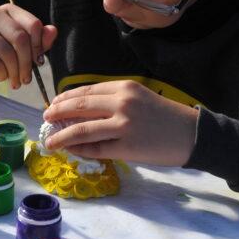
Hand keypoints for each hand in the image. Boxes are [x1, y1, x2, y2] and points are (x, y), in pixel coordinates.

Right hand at [0, 4, 56, 88]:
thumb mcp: (20, 49)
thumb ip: (38, 41)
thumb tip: (53, 31)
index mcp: (8, 10)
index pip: (33, 25)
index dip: (39, 46)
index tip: (38, 62)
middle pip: (21, 38)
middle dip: (27, 63)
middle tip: (27, 79)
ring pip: (8, 53)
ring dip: (15, 73)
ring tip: (15, 81)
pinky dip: (2, 75)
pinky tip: (0, 76)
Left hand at [42, 80, 198, 165]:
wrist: (193, 134)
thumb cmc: (166, 116)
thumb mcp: (140, 98)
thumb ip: (114, 101)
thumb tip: (82, 112)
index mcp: (125, 87)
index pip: (87, 91)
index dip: (66, 98)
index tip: (54, 103)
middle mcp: (122, 103)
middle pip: (79, 107)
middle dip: (58, 112)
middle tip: (45, 118)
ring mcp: (123, 125)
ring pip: (82, 129)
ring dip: (61, 135)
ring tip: (50, 140)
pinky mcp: (126, 147)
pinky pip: (96, 149)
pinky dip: (80, 150)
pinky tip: (71, 150)